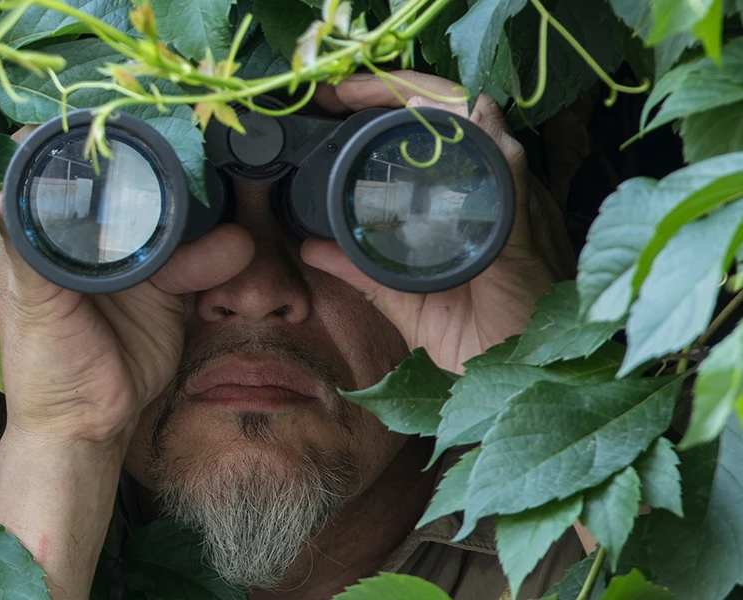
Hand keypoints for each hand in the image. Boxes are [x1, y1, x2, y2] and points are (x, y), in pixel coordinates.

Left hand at [0, 128, 254, 444]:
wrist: (91, 425)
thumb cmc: (44, 370)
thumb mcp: (33, 311)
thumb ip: (26, 256)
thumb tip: (1, 195)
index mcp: (41, 240)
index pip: (50, 175)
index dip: (68, 145)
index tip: (95, 122)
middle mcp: (85, 242)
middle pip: (115, 187)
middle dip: (144, 167)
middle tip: (174, 144)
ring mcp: (128, 262)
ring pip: (161, 220)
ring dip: (191, 213)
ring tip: (218, 202)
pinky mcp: (164, 287)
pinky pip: (192, 261)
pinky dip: (215, 256)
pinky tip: (233, 251)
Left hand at [304, 71, 571, 371]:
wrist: (521, 387)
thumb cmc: (482, 343)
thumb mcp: (410, 302)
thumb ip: (364, 271)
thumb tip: (311, 246)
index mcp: (476, 207)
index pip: (441, 137)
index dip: (395, 108)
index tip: (338, 101)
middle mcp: (501, 198)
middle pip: (459, 119)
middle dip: (400, 92)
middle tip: (341, 90)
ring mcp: (518, 211)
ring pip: (485, 133)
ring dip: (433, 104)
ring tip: (375, 91)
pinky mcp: (527, 237)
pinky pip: (513, 177)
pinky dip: (489, 145)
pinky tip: (469, 120)